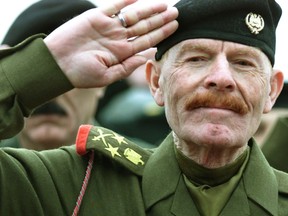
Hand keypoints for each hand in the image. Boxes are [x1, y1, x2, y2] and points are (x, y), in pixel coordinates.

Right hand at [44, 0, 177, 87]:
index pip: (146, 41)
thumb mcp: (106, 77)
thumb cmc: (80, 74)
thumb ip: (126, 67)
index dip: (161, 33)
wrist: (57, 64)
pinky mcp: (96, 17)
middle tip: (176, 13)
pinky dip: (126, 0)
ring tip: (164, 5)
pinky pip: (114, 6)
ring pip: (133, 15)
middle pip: (143, 27)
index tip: (175, 27)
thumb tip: (145, 58)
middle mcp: (117, 39)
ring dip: (148, 9)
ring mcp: (108, 27)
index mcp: (122, 53)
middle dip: (160, 20)